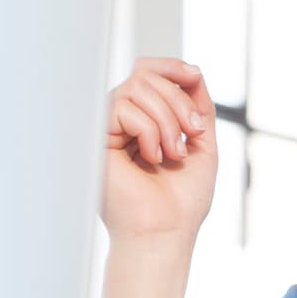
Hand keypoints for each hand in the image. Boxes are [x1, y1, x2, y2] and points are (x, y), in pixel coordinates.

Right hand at [100, 57, 217, 245]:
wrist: (165, 231)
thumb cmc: (182, 199)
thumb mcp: (201, 143)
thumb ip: (197, 105)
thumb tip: (192, 71)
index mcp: (143, 121)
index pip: (147, 71)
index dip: (171, 66)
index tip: (195, 76)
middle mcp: (120, 122)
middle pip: (145, 74)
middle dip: (178, 100)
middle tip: (193, 134)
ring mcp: (106, 129)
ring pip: (135, 86)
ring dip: (167, 119)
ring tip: (174, 153)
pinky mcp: (94, 139)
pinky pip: (123, 107)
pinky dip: (149, 130)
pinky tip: (151, 159)